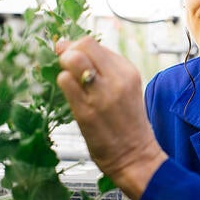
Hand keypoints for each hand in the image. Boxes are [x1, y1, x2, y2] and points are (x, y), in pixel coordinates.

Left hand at [56, 36, 167, 199]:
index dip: (77, 48)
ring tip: (72, 84)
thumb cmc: (127, 123)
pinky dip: (63, 86)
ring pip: (72, 60)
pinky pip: (65, 82)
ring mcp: (101, 95)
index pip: (93, 44)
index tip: (72, 58)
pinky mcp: (86, 111)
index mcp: (128, 71)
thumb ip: (102, 69)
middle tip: (67, 68)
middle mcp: (117, 79)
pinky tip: (72, 97)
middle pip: (82, 45)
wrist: (136, 156)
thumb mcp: (124, 88)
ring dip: (64, 69)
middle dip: (68, 52)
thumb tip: (67, 46)